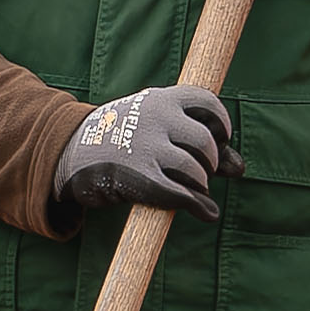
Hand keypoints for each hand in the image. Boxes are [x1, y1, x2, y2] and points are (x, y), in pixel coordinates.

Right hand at [48, 82, 234, 224]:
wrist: (68, 151)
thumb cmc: (121, 137)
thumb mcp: (155, 126)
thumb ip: (199, 140)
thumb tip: (240, 168)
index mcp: (161, 99)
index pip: (208, 103)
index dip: (221, 123)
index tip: (221, 137)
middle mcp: (156, 119)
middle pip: (206, 142)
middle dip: (211, 160)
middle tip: (200, 170)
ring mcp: (146, 148)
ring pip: (196, 170)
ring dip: (201, 184)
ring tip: (193, 187)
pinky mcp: (139, 178)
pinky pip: (181, 195)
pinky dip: (198, 205)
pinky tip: (205, 211)